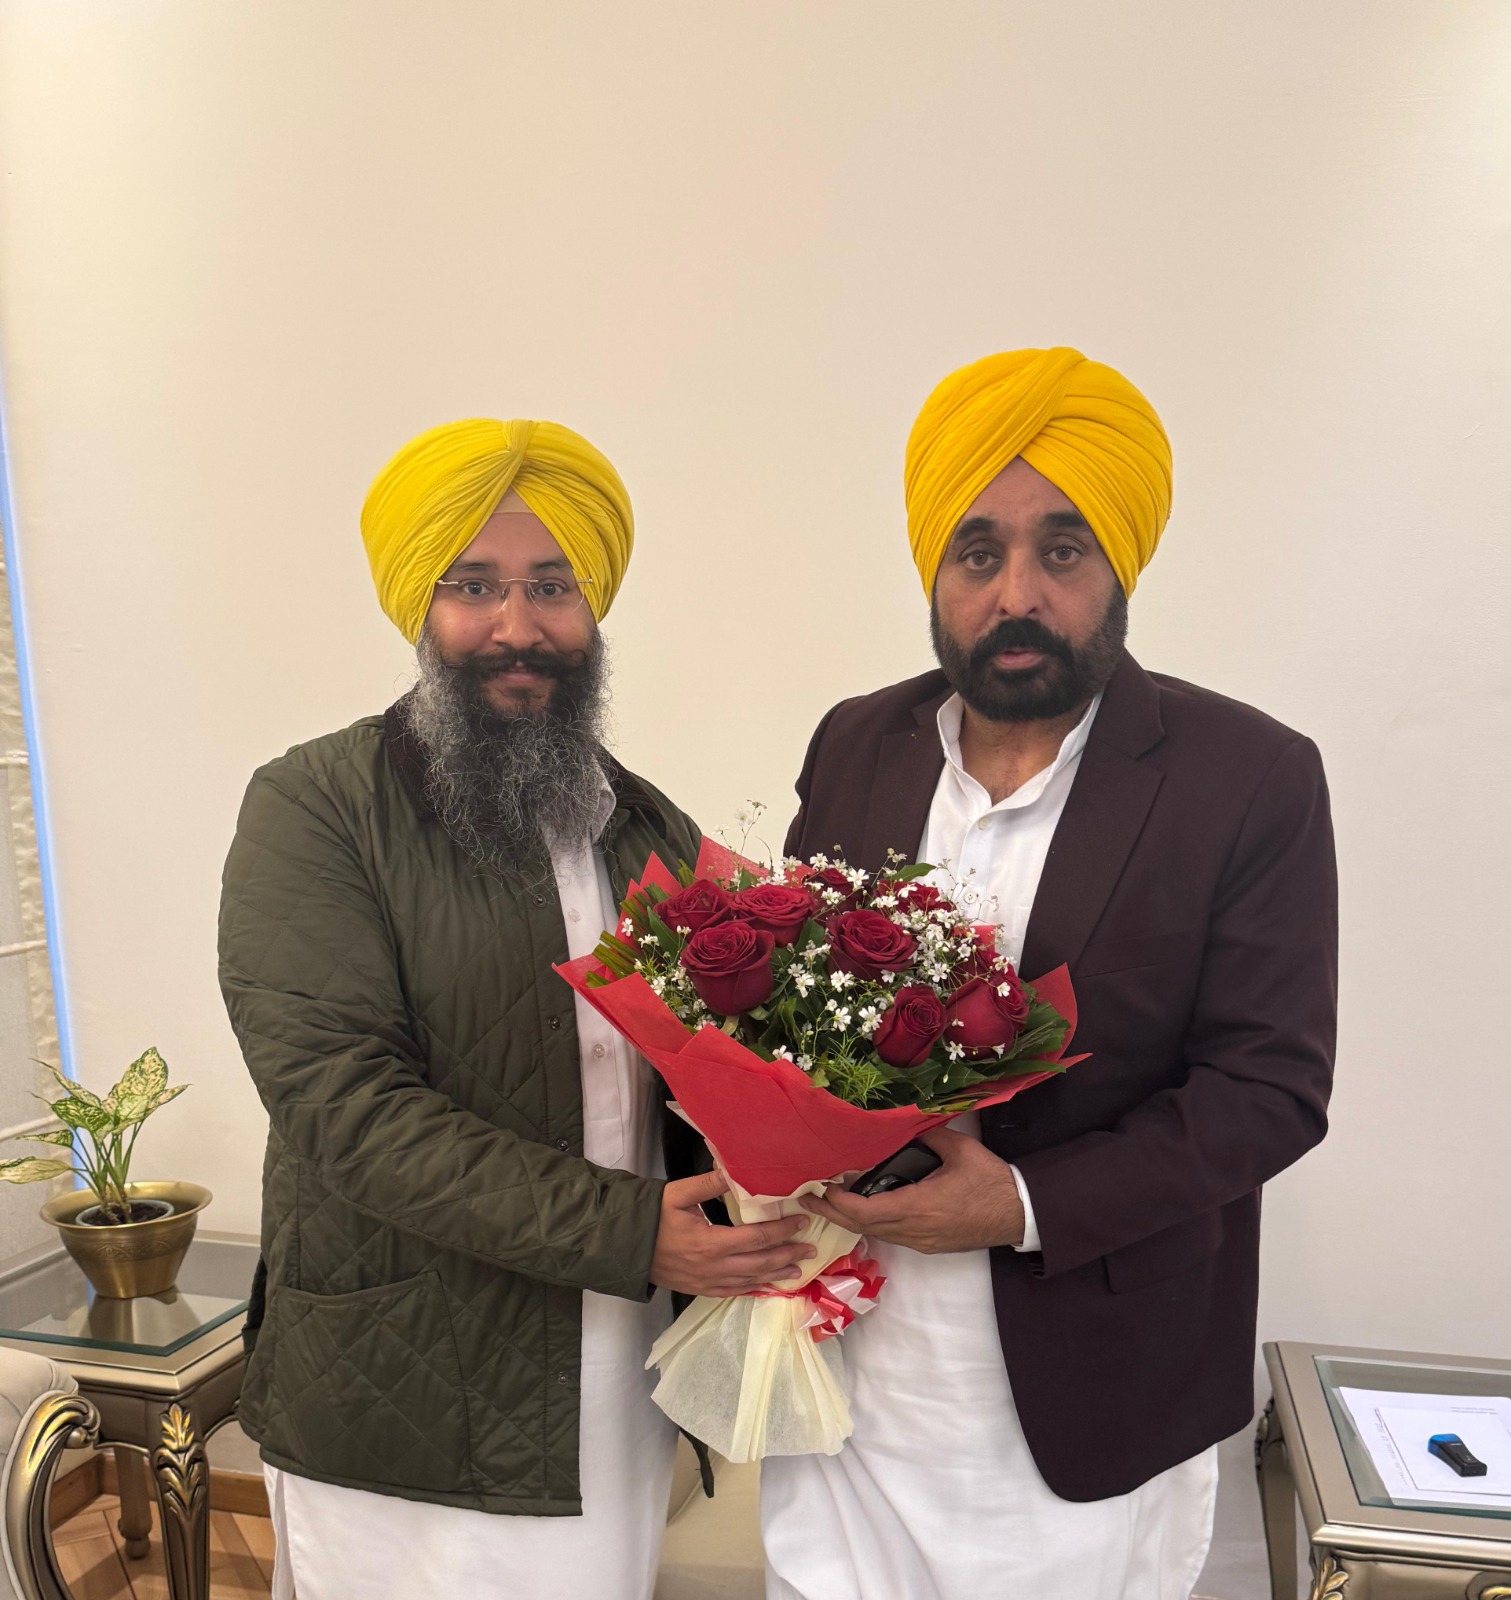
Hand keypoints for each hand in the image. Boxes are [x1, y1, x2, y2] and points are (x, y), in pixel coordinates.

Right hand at [651, 1170, 816, 1297]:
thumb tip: (734, 1169)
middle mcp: (714, 1267)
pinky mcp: (701, 1290)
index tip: (802, 1222)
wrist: (624, 1247)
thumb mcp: (678, 1193)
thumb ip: (708, 1184)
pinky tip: (765, 1286)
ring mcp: (708, 1282)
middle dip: (787, 1255)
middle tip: (811, 1249)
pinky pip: (734, 1292)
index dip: (782, 1231)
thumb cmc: (652, 1217)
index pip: (757, 1238)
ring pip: (750, 1280)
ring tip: (798, 1270)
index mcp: (711, 1243)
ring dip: (776, 1274)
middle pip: (760, 1262)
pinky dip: (753, 1289)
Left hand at [800, 1129, 1024, 1253]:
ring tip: (831, 1201)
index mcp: (918, 1207)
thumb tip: (904, 1122)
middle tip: (808, 1199)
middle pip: (862, 1227)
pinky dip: (871, 1223)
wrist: (1020, 1214)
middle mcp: (914, 1231)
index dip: (838, 1202)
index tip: (821, 1187)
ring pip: (876, 1234)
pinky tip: (864, 1208)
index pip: (864, 1212)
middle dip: (832, 1213)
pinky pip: (891, 1236)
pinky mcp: (929, 1245)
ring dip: (851, 1219)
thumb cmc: (991, 1181)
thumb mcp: (959, 1149)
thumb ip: (928, 1134)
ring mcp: (922, 1241)